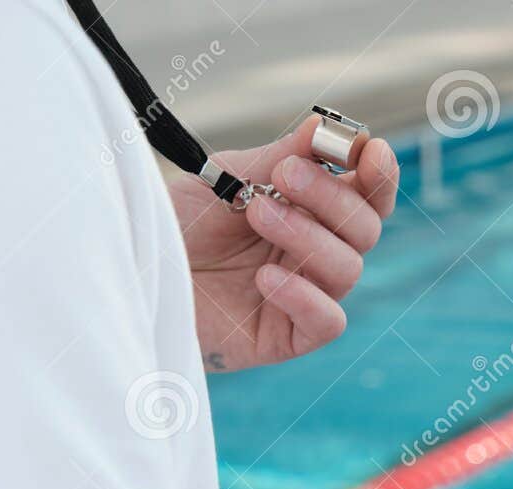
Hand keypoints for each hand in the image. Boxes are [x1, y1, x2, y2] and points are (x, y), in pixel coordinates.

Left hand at [169, 115, 399, 371]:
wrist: (134, 276)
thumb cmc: (178, 226)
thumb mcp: (224, 179)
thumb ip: (277, 157)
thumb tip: (324, 127)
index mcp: (312, 213)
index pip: (368, 196)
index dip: (378, 174)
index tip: (365, 149)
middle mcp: (316, 255)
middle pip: (365, 229)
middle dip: (332, 197)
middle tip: (284, 175)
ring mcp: (306, 296)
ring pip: (348, 268)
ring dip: (308, 236)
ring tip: (257, 213)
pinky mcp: (288, 338)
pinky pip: (328, 322)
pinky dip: (305, 296)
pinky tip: (264, 278)